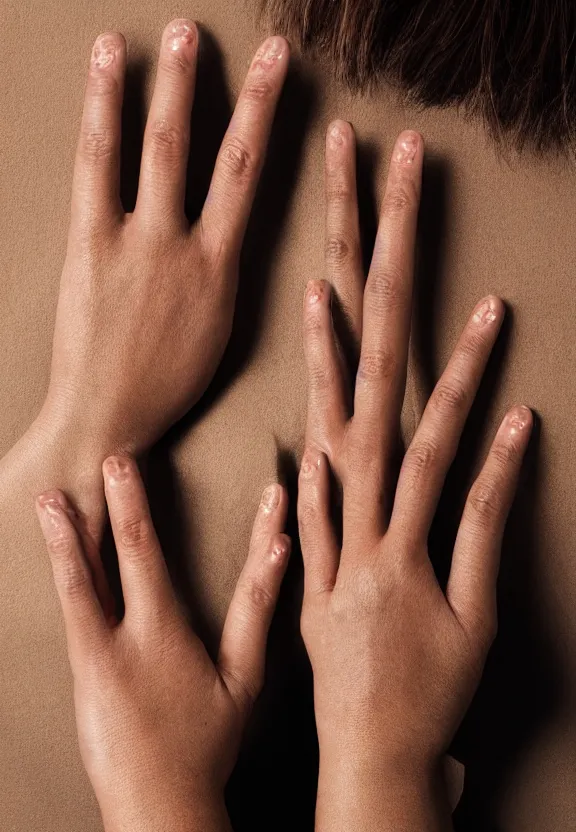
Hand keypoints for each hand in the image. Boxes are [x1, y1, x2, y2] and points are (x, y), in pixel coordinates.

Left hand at [35, 457, 289, 831]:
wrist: (157, 803)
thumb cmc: (206, 743)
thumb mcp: (242, 680)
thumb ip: (257, 610)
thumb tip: (282, 554)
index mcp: (167, 633)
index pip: (182, 559)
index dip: (173, 505)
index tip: (204, 472)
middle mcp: (128, 637)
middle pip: (124, 556)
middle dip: (121, 502)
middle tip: (113, 457)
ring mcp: (95, 654)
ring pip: (77, 582)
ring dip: (66, 535)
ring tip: (53, 498)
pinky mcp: (79, 672)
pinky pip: (67, 612)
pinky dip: (62, 573)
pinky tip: (54, 551)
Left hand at [39, 21, 288, 456]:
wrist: (107, 415)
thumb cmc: (164, 382)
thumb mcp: (215, 331)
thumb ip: (218, 274)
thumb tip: (215, 234)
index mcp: (219, 270)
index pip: (248, 176)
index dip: (264, 113)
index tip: (277, 69)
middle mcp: (181, 247)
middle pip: (209, 152)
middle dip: (230, 86)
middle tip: (238, 39)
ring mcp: (135, 243)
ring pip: (156, 150)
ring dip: (167, 85)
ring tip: (176, 34)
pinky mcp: (88, 246)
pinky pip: (97, 167)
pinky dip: (104, 114)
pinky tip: (107, 73)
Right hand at [298, 123, 531, 828]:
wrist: (365, 736)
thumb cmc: (351, 640)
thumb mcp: (328, 555)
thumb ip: (325, 492)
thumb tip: (315, 443)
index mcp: (336, 472)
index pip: (334, 350)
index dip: (341, 265)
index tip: (351, 186)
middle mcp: (356, 490)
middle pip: (367, 360)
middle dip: (376, 259)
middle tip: (389, 175)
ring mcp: (395, 535)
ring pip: (412, 434)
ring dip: (448, 369)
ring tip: (482, 307)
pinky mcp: (442, 582)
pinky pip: (466, 514)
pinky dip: (490, 467)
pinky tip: (518, 417)